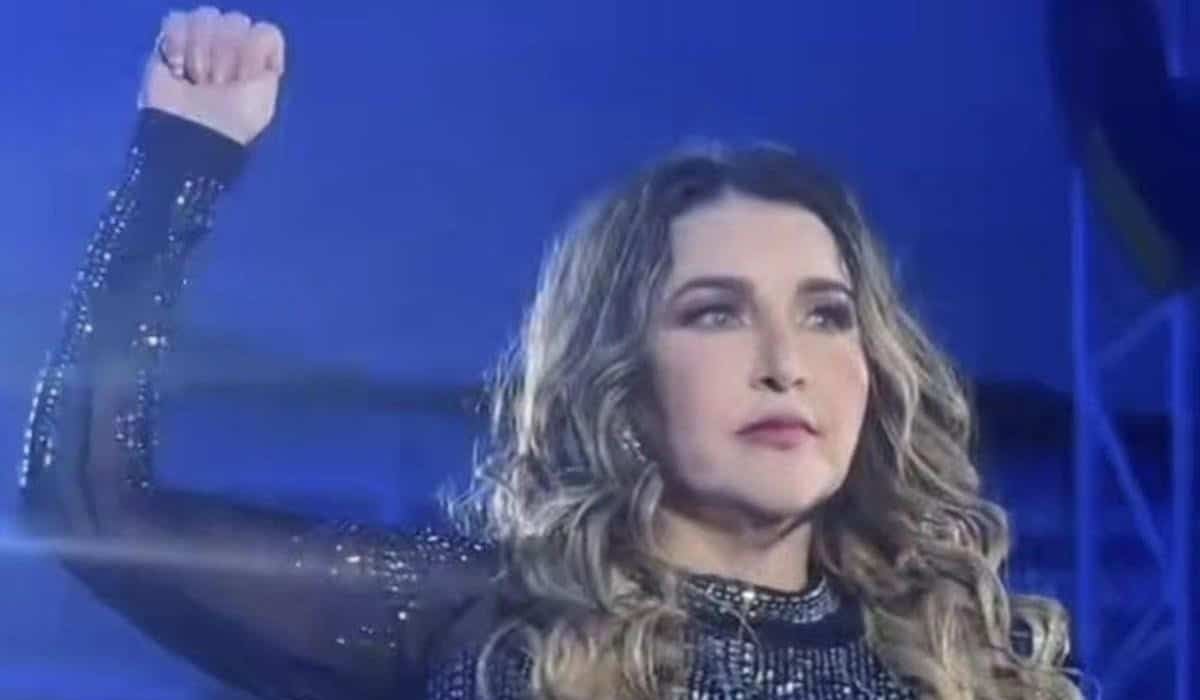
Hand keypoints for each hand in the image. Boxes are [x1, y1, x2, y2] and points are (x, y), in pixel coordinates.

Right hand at [138, 7, 284, 144]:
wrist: (192, 132)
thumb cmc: (230, 122)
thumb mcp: (263, 100)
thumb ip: (269, 67)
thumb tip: (257, 39)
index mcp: (257, 59)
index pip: (263, 31)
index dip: (254, 53)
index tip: (245, 78)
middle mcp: (231, 46)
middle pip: (235, 21)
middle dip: (227, 55)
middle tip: (218, 84)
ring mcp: (201, 40)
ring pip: (207, 17)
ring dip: (201, 53)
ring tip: (197, 80)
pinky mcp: (170, 41)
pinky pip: (177, 20)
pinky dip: (177, 44)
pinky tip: (178, 69)